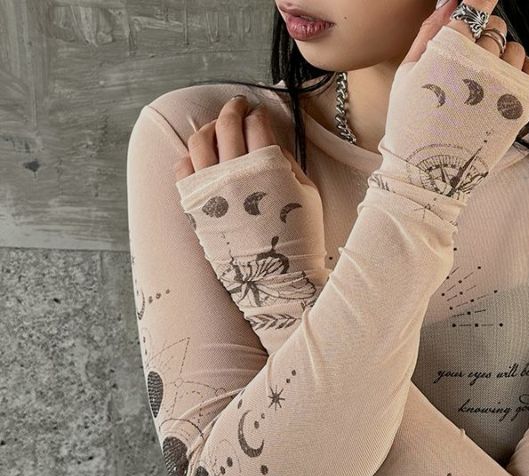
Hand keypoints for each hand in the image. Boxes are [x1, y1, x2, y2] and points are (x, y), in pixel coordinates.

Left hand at [173, 95, 329, 353]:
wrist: (276, 280)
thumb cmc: (299, 240)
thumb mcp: (307, 196)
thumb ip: (288, 164)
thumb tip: (270, 144)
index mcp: (267, 168)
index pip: (258, 125)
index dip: (258, 114)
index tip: (258, 112)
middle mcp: (235, 172)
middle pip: (227, 125)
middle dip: (233, 110)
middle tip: (238, 106)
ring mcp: (211, 188)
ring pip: (200, 141)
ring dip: (209, 128)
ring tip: (217, 127)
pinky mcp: (196, 206)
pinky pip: (184, 168)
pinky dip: (191, 156)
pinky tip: (201, 157)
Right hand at [370, 0, 528, 210]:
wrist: (428, 174)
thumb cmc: (411, 123)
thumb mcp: (407, 73)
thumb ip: (429, 31)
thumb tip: (452, 3)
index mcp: (451, 50)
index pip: (477, 6)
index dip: (478, 4)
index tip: (478, 6)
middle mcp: (482, 63)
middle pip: (496, 27)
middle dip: (484, 36)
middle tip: (468, 61)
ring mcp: (504, 86)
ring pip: (515, 48)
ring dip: (502, 56)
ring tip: (483, 80)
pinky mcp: (519, 107)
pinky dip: (521, 72)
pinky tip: (502, 85)